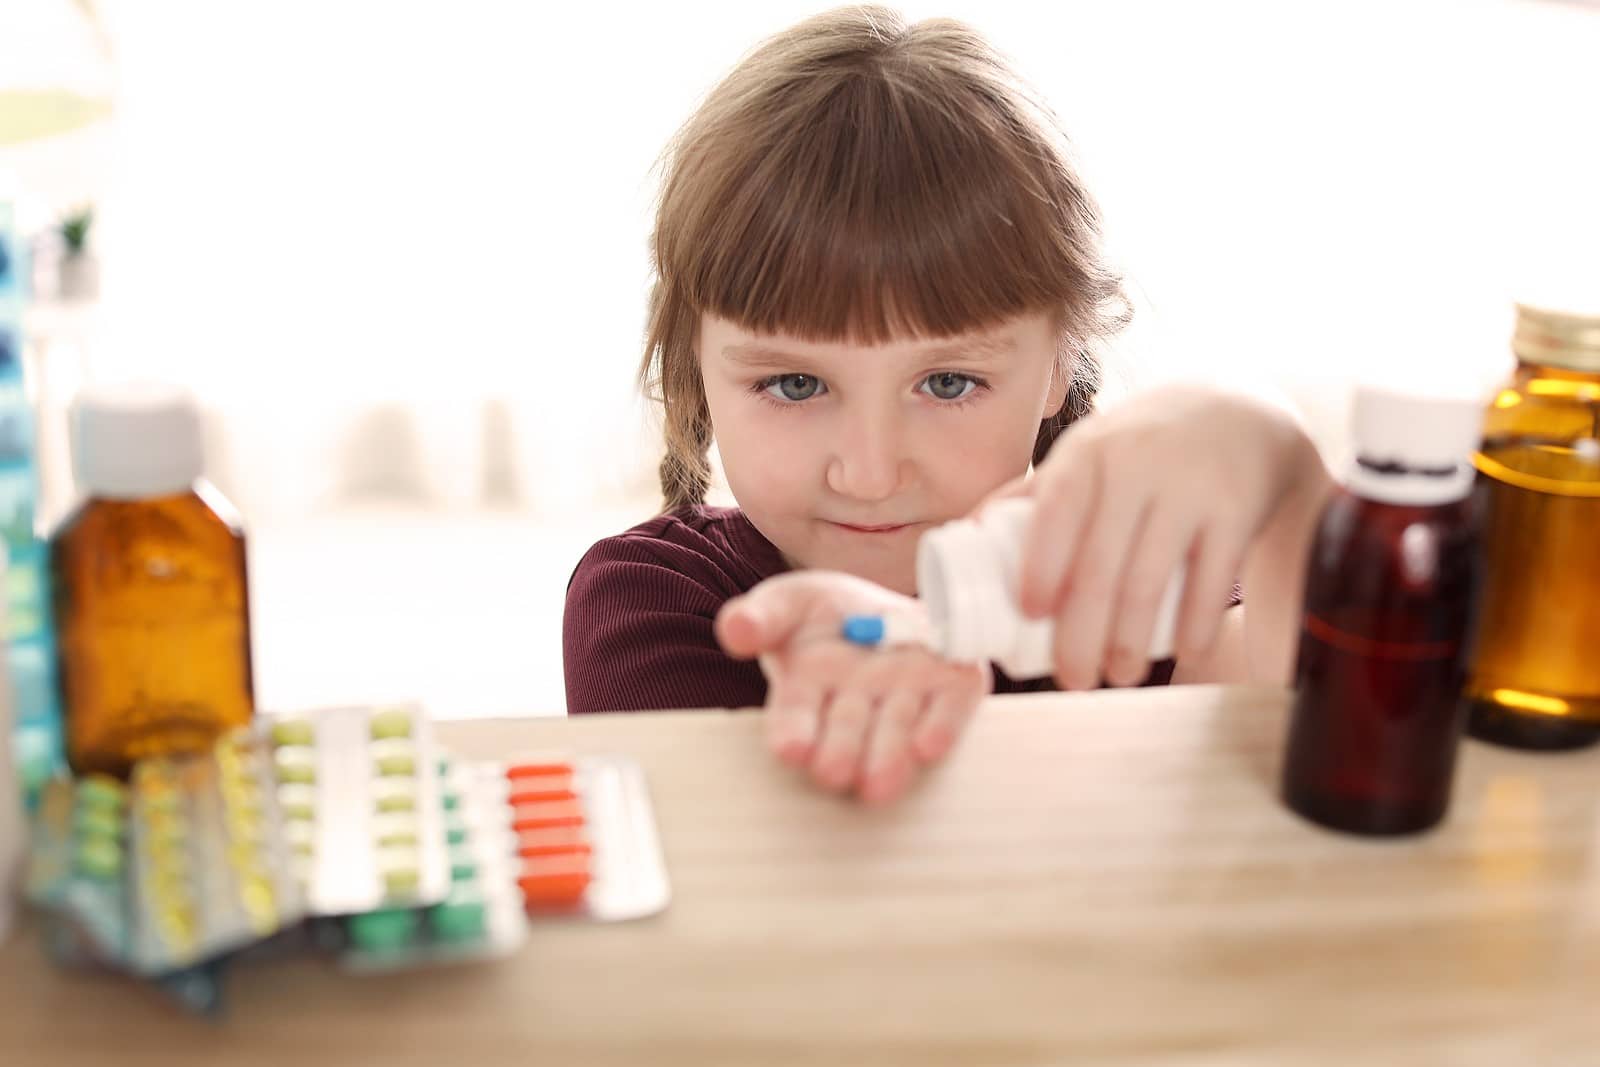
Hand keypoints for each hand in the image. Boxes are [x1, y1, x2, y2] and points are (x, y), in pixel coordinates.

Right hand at [715, 571, 990, 803]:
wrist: (891, 607)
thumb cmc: (826, 614)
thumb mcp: (787, 603)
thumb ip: (761, 616)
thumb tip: (736, 629)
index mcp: (809, 691)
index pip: (796, 718)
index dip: (793, 733)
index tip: (789, 749)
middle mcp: (858, 705)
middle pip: (848, 733)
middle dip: (842, 753)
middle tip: (833, 773)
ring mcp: (907, 697)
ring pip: (897, 729)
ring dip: (889, 755)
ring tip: (879, 783)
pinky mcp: (954, 685)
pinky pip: (951, 708)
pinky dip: (943, 725)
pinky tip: (930, 747)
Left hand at [1000, 386, 1324, 687]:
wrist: (1236, 411)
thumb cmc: (1141, 446)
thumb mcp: (1089, 451)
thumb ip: (1037, 491)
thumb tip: (968, 533)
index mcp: (1087, 454)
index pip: (1055, 512)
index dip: (1040, 567)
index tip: (1029, 616)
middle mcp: (1136, 466)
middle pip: (1099, 565)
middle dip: (1081, 634)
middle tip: (1073, 678)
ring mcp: (1188, 487)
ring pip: (1151, 580)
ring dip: (1131, 641)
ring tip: (1119, 675)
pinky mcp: (1236, 509)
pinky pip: (1213, 579)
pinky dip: (1196, 625)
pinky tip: (1182, 653)